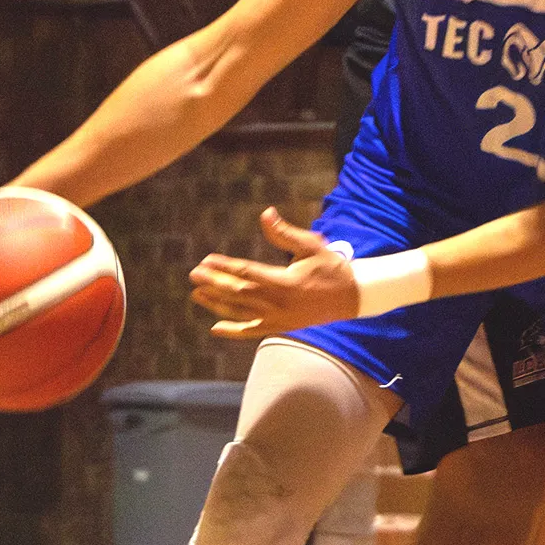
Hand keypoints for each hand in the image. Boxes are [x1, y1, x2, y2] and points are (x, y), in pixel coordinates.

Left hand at [187, 209, 356, 338]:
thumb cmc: (331, 267)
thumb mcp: (311, 245)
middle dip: (214, 284)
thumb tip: (266, 214)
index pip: (246, 273)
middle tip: (194, 274)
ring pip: (241, 313)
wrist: (351, 297)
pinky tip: (215, 328)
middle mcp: (278, 304)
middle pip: (238, 294)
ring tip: (197, 294)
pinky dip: (233, 331)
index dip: (224, 267)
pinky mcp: (280, 327)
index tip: (207, 260)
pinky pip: (252, 331)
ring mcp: (278, 319)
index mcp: (285, 282)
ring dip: (217, 304)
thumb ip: (285, 233)